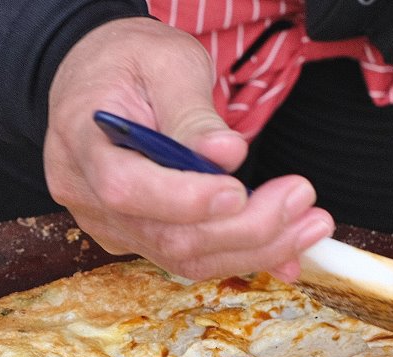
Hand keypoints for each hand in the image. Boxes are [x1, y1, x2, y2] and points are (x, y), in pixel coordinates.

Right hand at [44, 18, 334, 281]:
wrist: (99, 82)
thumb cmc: (128, 64)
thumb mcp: (165, 62)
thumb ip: (193, 112)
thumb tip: (228, 155)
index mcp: (81, 143)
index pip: (126, 188)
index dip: (184, 199)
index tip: (238, 189)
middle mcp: (88, 197)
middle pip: (166, 235)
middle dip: (243, 227)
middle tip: (302, 198)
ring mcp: (112, 225)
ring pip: (184, 256)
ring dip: (255, 248)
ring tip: (311, 223)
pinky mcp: (139, 239)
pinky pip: (191, 257)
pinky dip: (244, 254)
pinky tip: (288, 246)